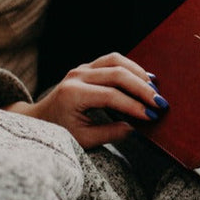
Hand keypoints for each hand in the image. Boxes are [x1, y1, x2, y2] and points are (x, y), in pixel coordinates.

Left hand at [4, 52, 168, 148]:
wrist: (38, 119)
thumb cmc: (59, 132)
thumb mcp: (82, 139)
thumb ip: (109, 133)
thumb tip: (136, 126)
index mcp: (73, 94)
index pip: (111, 96)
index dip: (134, 106)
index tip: (152, 116)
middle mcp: (77, 76)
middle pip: (117, 74)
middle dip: (142, 88)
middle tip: (160, 103)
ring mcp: (82, 68)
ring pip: (116, 60)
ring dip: (138, 73)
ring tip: (154, 89)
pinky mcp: (87, 66)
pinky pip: (112, 60)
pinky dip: (130, 67)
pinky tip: (144, 78)